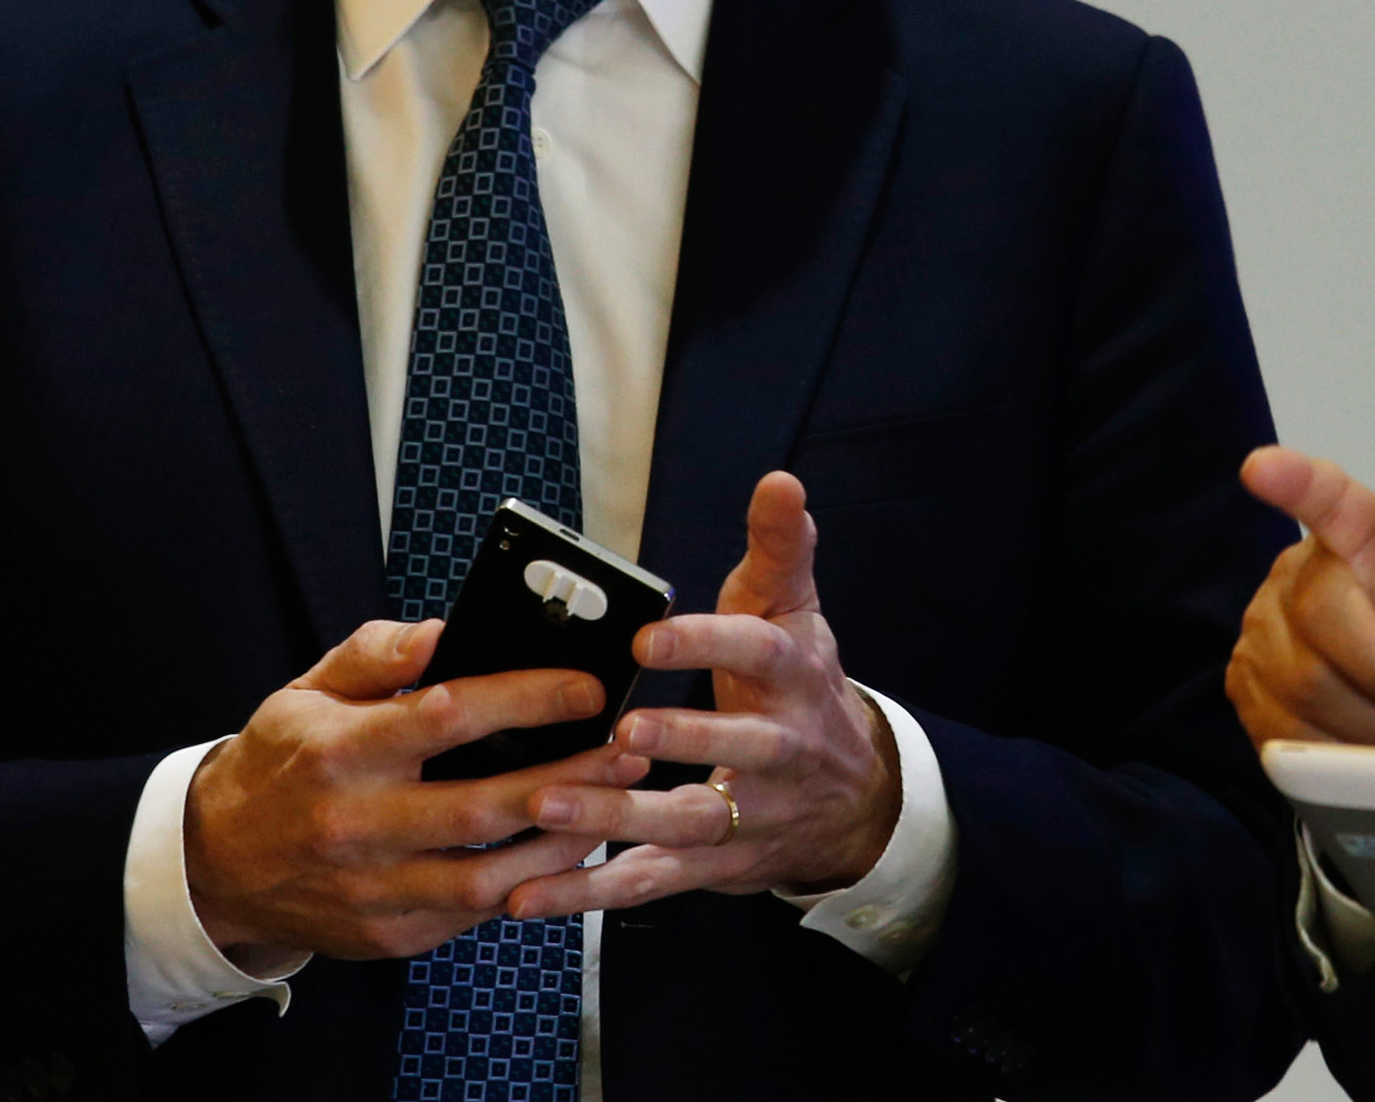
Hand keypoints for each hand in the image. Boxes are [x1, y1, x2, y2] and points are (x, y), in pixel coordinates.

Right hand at [184, 617, 649, 968]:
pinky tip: (568, 847)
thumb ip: (375, 652)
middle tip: (632, 748)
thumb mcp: (307, 692)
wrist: (215, 865)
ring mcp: (374, 890)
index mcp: (341, 751)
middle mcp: (357, 825)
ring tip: (619, 801)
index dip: (526, 699)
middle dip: (571, 777)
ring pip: (489, 878)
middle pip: (482, 807)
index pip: (449, 715)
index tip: (588, 686)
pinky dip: (529, 882)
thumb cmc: (282, 763)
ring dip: (564, 840)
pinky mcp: (389, 935)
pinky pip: (473, 914)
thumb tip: (442, 629)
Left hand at [509, 471, 900, 916]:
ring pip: (686, 823)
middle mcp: (780, 752)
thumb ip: (779, 548)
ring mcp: (747, 816)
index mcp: (794, 680)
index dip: (707, 644)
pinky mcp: (710, 865)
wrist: (851, 800)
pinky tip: (523, 894)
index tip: (649, 634)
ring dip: (617, 818)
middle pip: (736, 750)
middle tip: (618, 732)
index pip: (760, 656)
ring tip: (548, 804)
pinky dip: (586, 892)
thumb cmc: (801, 689)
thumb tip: (780, 480)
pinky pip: (648, 882)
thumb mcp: (795, 613)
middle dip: (680, 741)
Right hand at [1225, 446, 1374, 754]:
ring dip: (1368, 721)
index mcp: (1365, 535)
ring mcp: (1265, 627)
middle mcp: (1302, 570)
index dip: (1293, 481)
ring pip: (1303, 684)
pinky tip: (1356, 736)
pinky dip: (1337, 749)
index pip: (1327, 498)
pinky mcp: (1244, 682)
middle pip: (1322, 615)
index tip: (1260, 467)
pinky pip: (1284, 729)